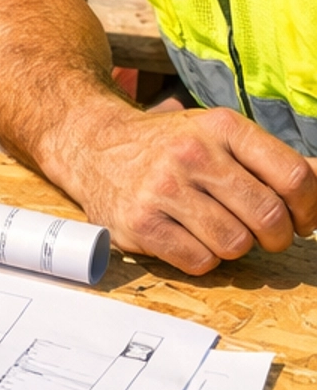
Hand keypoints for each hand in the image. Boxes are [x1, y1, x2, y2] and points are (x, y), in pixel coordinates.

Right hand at [61, 100, 316, 273]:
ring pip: (235, 244)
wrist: (94, 147)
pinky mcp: (140, 223)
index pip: (294, 177)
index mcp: (221, 127)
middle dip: (276, 236)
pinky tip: (188, 237)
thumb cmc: (171, 147)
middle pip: (269, 217)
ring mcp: (163, 188)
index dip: (309, 209)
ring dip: (235, 247)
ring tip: (218, 230)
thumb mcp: (222, 137)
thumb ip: (275, 160)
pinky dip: (202, 259)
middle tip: (263, 234)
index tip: (301, 219)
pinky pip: (200, 262)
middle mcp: (192, 153)